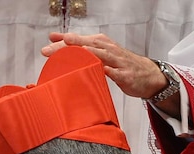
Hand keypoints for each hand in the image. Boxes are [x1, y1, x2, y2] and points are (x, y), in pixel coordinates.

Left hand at [42, 32, 166, 100]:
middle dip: (68, 47)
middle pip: (85, 46)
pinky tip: (101, 71)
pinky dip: (108, 71)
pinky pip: (115, 72)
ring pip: (101, 55)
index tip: (46, 47)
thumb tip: (56, 38)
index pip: (78, 41)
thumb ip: (79, 46)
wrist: (147, 75)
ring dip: (87, 53)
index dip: (61, 43)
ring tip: (75, 53)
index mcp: (100, 43)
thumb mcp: (99, 52)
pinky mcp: (125, 74)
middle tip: (51, 50)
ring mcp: (117, 61)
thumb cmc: (120, 63)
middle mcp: (107, 49)